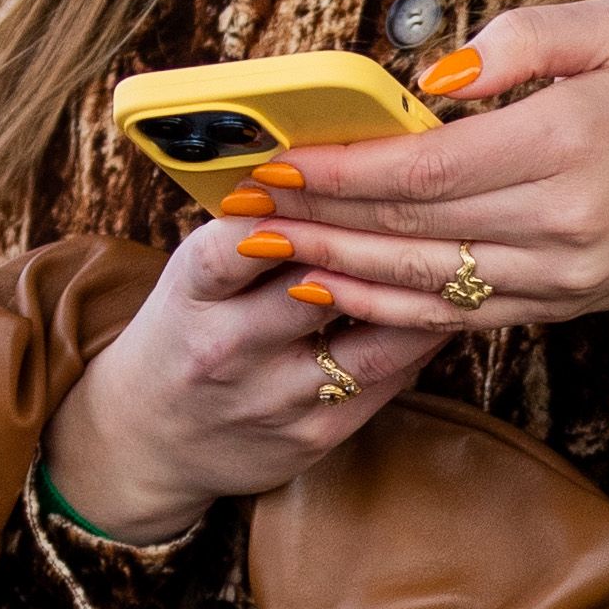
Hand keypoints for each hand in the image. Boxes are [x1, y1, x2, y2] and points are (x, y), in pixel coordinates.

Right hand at [42, 215, 455, 543]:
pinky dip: (418, 344)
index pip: (236, 244)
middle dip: (377, 250)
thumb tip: (332, 169)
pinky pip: (385, 384)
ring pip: (371, 343)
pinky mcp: (311, 436)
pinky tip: (442, 313)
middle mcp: (227, 349)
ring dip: (419, 302)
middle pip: (318, 289)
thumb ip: (247, 233)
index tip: (339, 179)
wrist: (149, 439)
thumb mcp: (192, 278)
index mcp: (191, 295)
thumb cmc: (186, 333)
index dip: (289, 210)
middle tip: (435, 213)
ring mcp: (271, 398)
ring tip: (459, 264)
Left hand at [256, 0, 608, 336]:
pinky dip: (385, 308)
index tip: (279, 159)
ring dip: (336, 267)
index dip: (342, 168)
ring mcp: (556, 275)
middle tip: (245, 202)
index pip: (425, 165)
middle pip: (410, 225)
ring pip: (423, 280)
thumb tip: (433, 79)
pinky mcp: (554, 309)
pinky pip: (455, 318)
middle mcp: (558, 219)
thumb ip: (519, 38)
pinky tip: (334, 289)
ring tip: (268, 248)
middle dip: (318, 215)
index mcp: (564, 141)